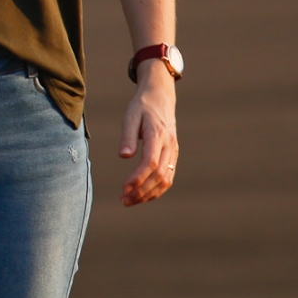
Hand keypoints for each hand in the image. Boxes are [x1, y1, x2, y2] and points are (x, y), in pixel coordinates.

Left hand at [119, 65, 178, 206]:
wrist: (160, 97)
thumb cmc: (142, 106)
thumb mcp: (130, 116)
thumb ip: (127, 136)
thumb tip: (123, 156)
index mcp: (158, 135)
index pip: (151, 163)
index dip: (138, 178)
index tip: (124, 188)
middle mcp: (169, 145)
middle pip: (159, 175)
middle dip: (141, 191)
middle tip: (123, 200)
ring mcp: (173, 151)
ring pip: (166, 180)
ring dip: (149, 194)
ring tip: (129, 201)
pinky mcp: (173, 155)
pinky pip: (168, 177)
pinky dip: (157, 189)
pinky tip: (142, 195)